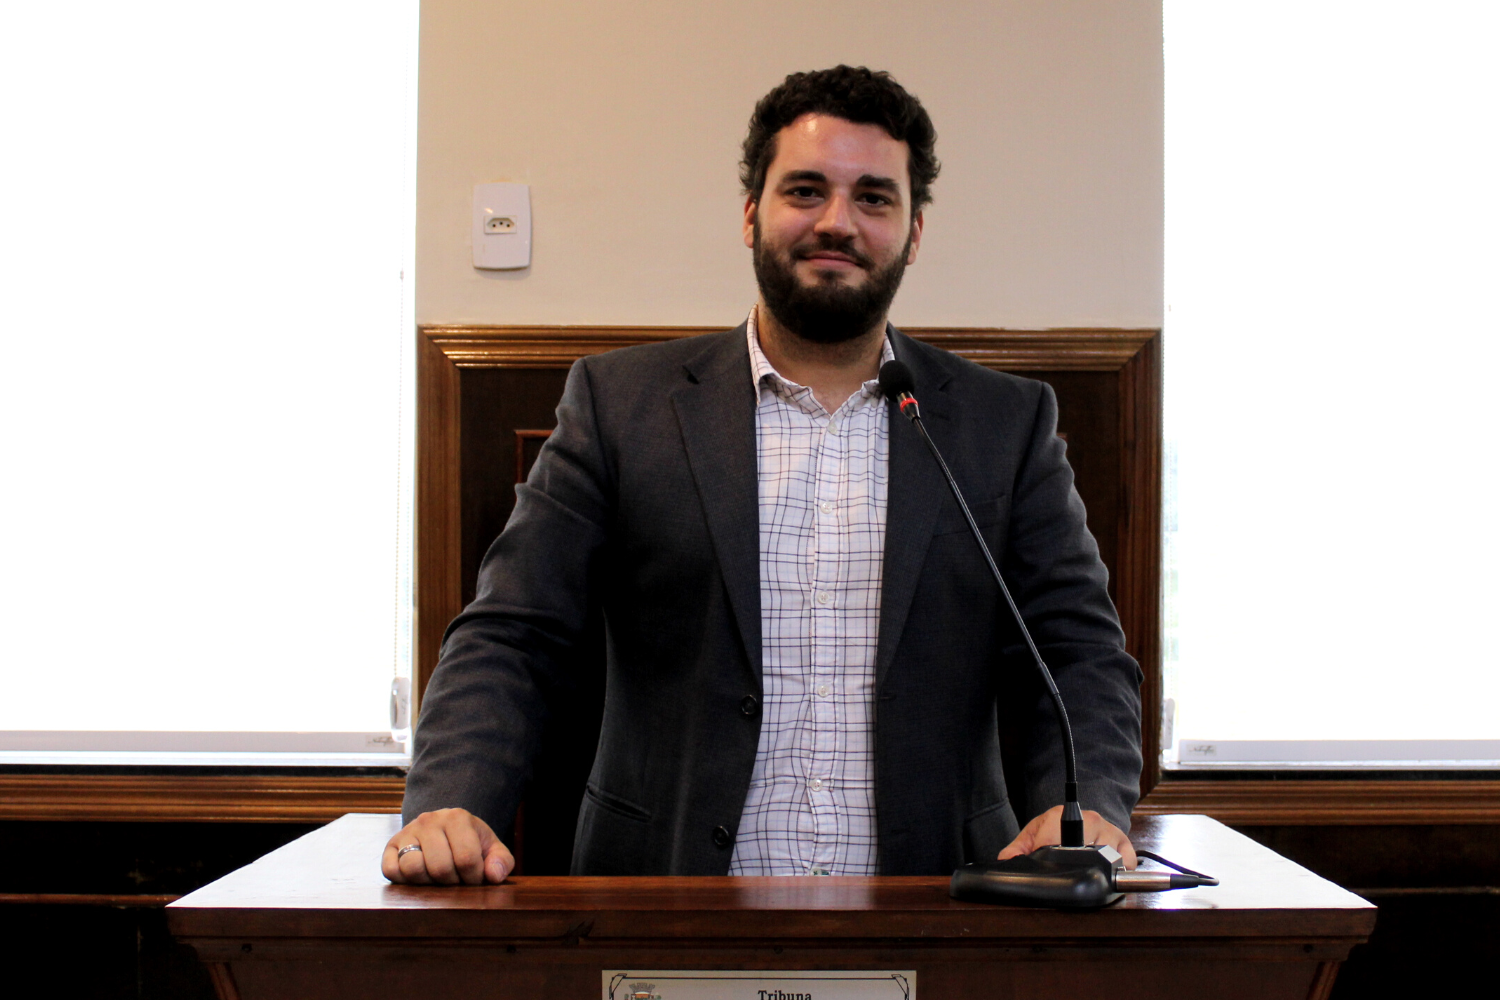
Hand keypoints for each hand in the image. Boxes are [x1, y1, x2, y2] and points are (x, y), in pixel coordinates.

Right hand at [382, 807, 514, 884]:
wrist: (444, 830)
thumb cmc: (470, 843)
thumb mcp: (491, 848)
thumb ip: (501, 861)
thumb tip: (494, 876)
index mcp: (457, 817)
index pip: (467, 859)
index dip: (474, 878)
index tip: (475, 877)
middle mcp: (429, 820)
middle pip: (440, 867)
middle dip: (452, 882)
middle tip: (456, 879)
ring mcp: (407, 831)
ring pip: (413, 868)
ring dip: (428, 882)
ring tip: (438, 878)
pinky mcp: (390, 846)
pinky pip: (391, 871)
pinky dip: (405, 880)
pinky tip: (420, 876)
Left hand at [998, 805, 1136, 868]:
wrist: (1082, 820)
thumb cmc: (1056, 830)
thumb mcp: (1033, 836)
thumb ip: (1017, 849)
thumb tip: (1007, 861)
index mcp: (1061, 816)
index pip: (1052, 841)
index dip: (1045, 857)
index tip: (1042, 868)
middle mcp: (1089, 820)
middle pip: (1082, 851)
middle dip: (1071, 865)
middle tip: (1066, 871)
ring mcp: (1109, 831)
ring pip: (1105, 858)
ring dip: (1095, 869)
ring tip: (1085, 871)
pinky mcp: (1125, 844)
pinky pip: (1125, 864)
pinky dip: (1117, 872)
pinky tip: (1105, 873)